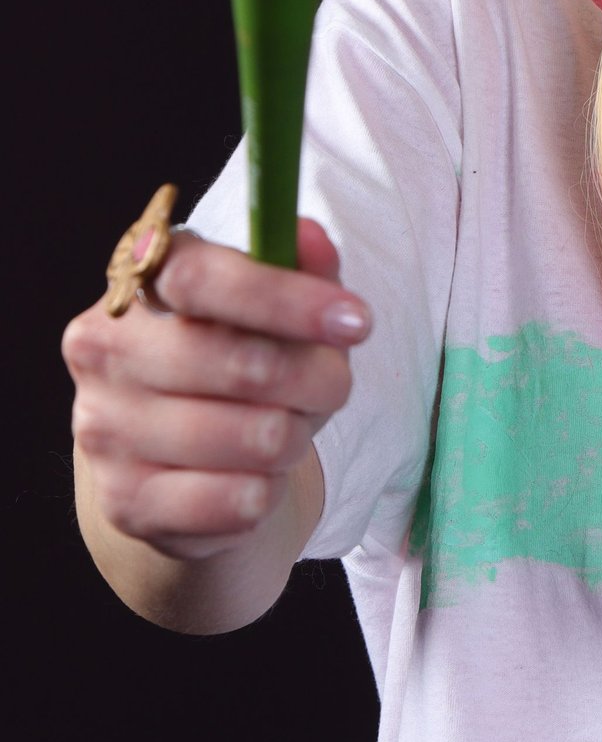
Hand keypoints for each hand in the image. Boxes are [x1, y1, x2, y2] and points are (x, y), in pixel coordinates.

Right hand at [63, 216, 370, 559]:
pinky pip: (242, 500)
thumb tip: (311, 237)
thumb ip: (300, 270)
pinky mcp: (126, 503)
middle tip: (333, 387)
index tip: (356, 322)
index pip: (201, 278)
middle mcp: (105, 351)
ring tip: (281, 433)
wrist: (187, 476)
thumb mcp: (279, 316)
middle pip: (246, 363)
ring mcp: (105, 430)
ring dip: (295, 439)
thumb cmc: (241, 377)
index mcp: (137, 284)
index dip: (285, 298)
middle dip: (319, 381)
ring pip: (259, 438)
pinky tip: (251, 480)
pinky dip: (269, 491)